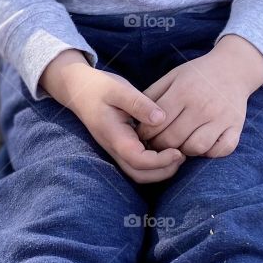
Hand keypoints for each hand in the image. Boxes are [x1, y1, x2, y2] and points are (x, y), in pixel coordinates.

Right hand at [40, 50, 184, 184]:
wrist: (79, 89)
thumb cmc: (99, 87)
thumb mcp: (118, 89)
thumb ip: (139, 104)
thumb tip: (161, 119)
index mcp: (114, 136)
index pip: (138, 161)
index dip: (160, 161)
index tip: (178, 151)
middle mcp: (114, 148)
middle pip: (140, 174)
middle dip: (164, 171)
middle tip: (183, 155)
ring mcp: (116, 149)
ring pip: (138, 172)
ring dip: (160, 170)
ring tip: (178, 154)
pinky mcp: (121, 146)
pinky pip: (138, 163)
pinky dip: (154, 163)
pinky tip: (167, 148)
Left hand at [133, 43, 259, 157]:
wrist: (233, 68)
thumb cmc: (197, 74)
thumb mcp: (172, 76)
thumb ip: (153, 95)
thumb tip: (134, 117)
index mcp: (184, 91)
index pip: (157, 122)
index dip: (145, 133)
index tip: (143, 135)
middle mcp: (203, 106)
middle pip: (173, 138)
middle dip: (159, 146)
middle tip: (156, 145)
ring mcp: (221, 118)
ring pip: (196, 148)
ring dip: (183, 151)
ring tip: (178, 145)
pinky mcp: (236, 126)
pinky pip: (221, 150)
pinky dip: (209, 153)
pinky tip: (201, 146)